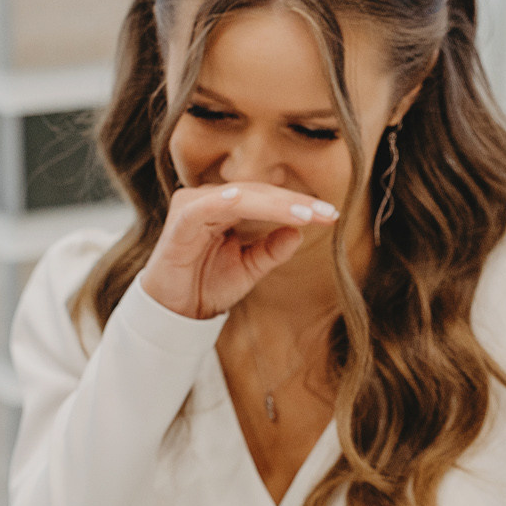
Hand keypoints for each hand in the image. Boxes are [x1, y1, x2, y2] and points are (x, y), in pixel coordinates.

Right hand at [138, 182, 335, 319]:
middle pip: (259, 192)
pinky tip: (249, 201)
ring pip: (240, 196)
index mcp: (226, 206)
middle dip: (295, 203)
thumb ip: (271, 250)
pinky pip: (206, 207)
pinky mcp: (180, 221)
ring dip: (274, 204)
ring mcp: (193, 206)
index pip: (269, 199)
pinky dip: (227, 201)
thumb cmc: (206, 286)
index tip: (332, 215)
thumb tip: (299, 232)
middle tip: (328, 213)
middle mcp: (210, 199)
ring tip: (306, 214)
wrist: (173, 312)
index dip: (301, 206)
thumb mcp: (249, 269)